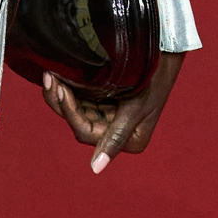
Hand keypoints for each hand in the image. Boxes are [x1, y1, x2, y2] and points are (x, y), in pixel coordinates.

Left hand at [41, 50, 185, 174]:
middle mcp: (116, 132)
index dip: (70, 112)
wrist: (166, 48)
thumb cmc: (156, 77)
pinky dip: (71, 88)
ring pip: (77, 109)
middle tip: (50, 77)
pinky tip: (62, 74)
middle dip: (62, 101)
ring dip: (63, 93)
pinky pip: (81, 99)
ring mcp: (109, 116)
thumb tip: (96, 169)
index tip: (61, 89)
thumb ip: (115, 137)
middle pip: (78, 121)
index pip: (85, 131)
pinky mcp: (106, 101)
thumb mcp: (136, 107)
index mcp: (128, 140)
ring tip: (52, 74)